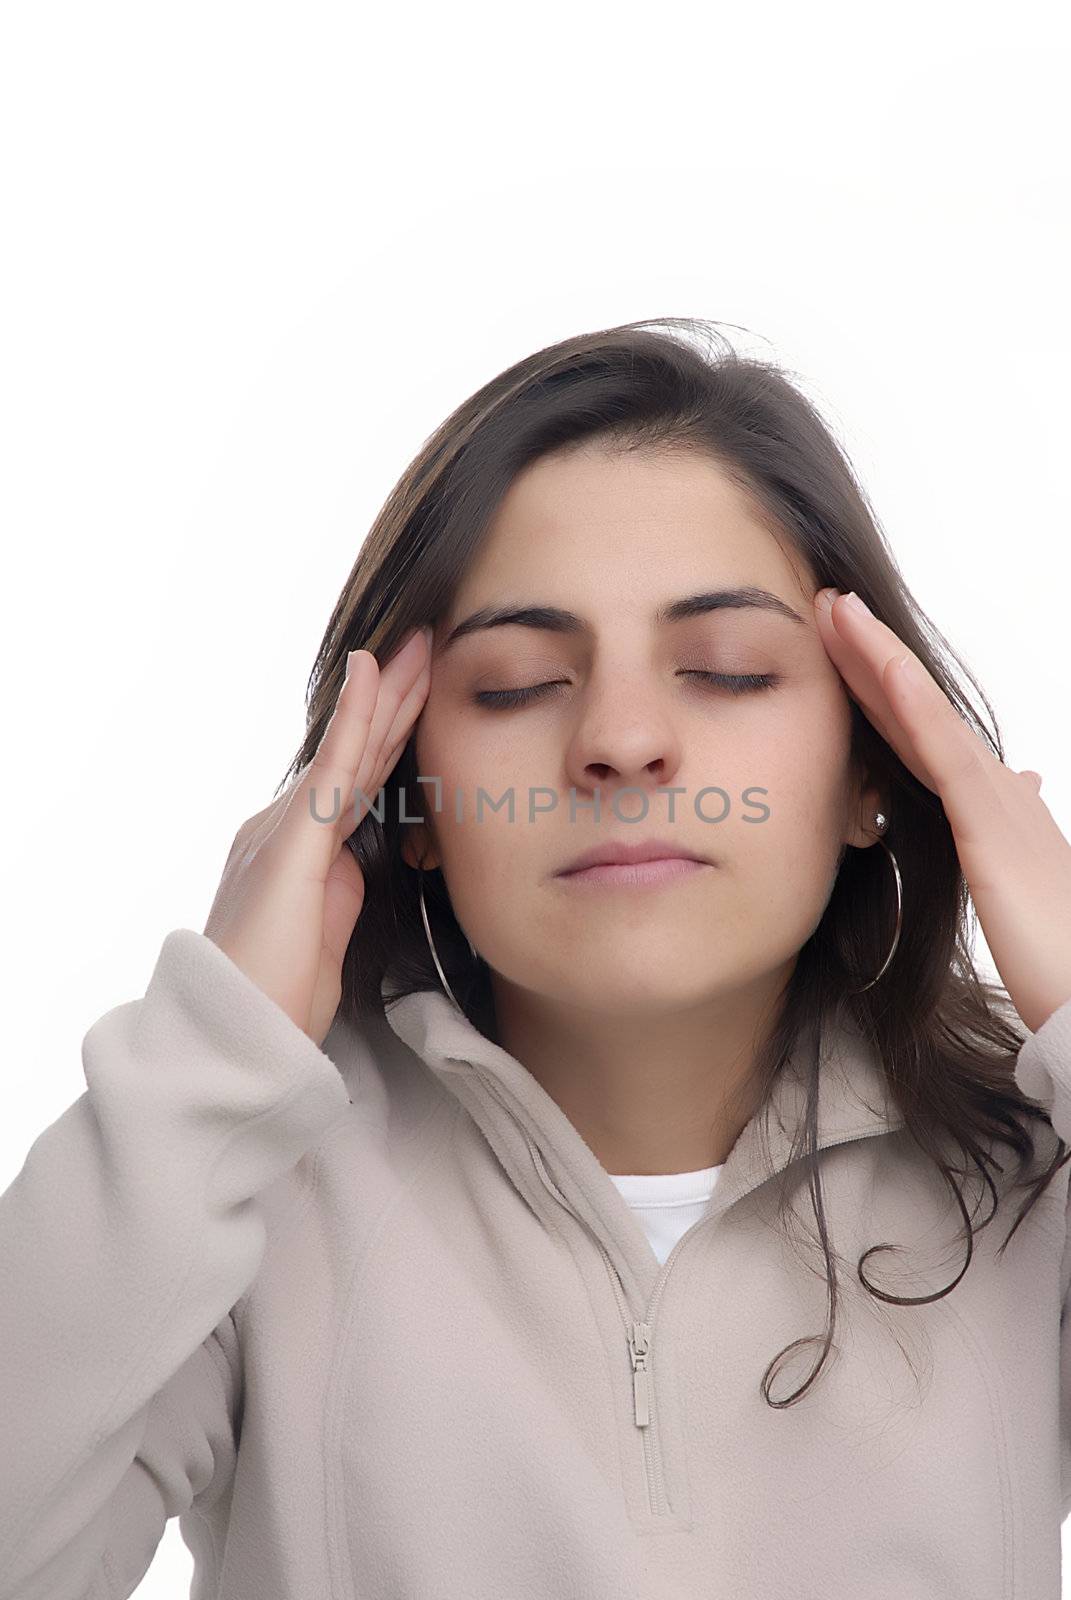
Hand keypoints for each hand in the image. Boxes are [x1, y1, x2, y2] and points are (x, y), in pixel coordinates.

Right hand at [203, 625, 432, 1045]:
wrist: (236, 1036)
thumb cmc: (278, 1000)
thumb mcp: (326, 937)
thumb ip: (342, 892)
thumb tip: (360, 864)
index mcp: (297, 853)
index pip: (356, 783)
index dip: (388, 737)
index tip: (419, 695)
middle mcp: (284, 828)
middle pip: (355, 754)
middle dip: (392, 700)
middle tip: (424, 647)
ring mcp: (284, 829)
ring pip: (349, 749)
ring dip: (386, 694)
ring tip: (417, 646)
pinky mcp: (291, 840)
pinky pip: (334, 768)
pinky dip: (355, 717)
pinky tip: (371, 674)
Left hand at [813, 588, 1070, 1034]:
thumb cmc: (1057, 953)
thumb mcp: (1018, 880)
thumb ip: (1005, 832)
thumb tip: (1020, 782)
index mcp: (989, 803)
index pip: (917, 733)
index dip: (876, 686)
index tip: (836, 642)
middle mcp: (994, 788)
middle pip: (915, 709)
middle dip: (869, 655)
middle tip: (828, 602)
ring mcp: (996, 801)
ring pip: (926, 715)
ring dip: (882, 658)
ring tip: (842, 611)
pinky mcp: (992, 828)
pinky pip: (947, 757)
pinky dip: (917, 709)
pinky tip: (888, 670)